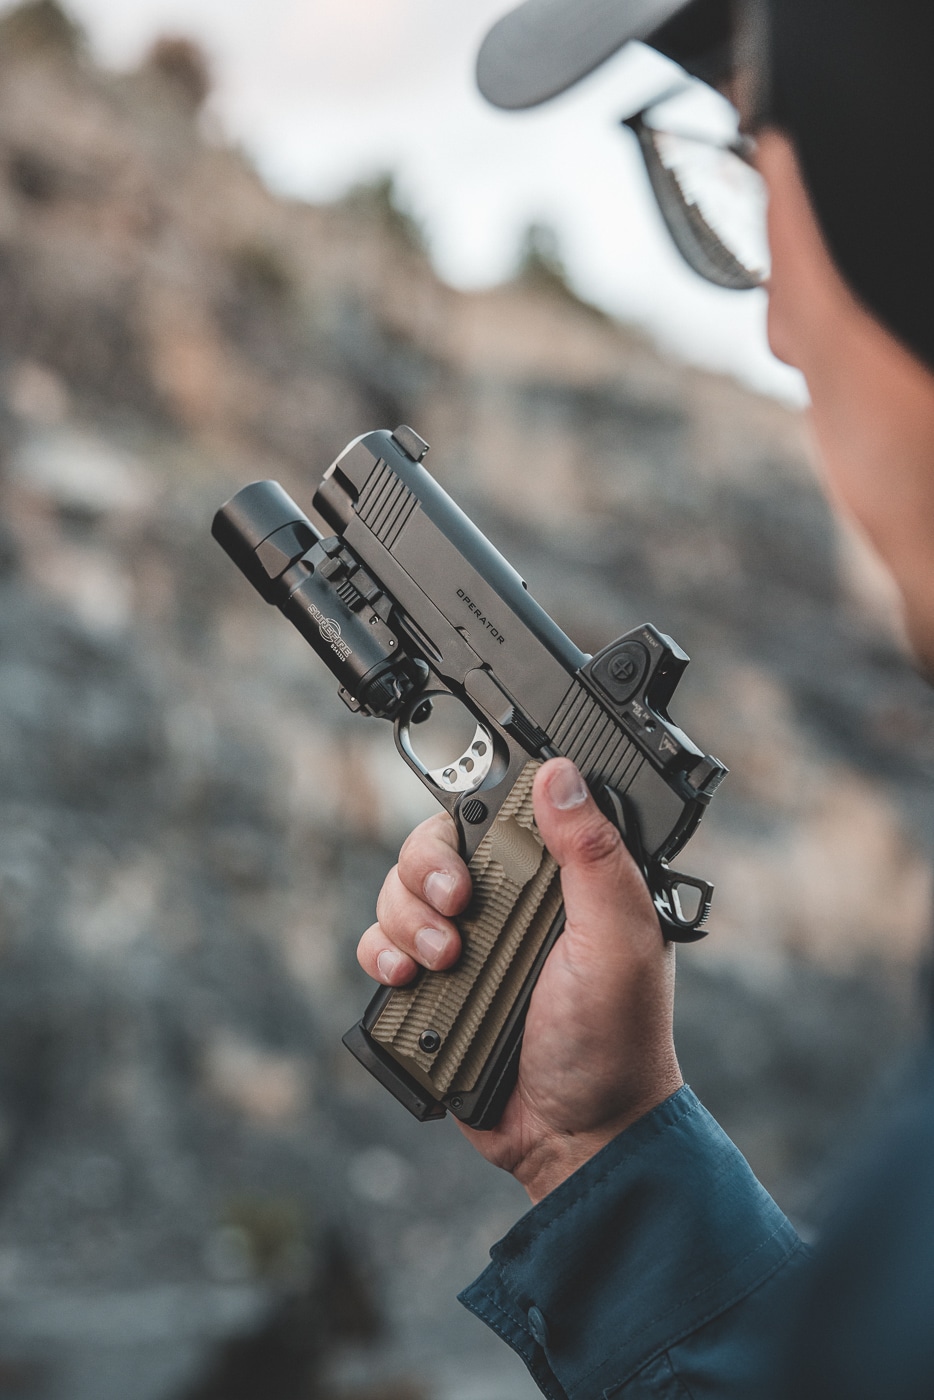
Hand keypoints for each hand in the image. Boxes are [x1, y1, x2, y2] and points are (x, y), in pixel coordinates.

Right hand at [357, 758, 681, 1202]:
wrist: (577, 1137)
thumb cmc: (616, 1040)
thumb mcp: (620, 939)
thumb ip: (592, 855)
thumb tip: (561, 774)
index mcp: (556, 880)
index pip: (495, 815)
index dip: (472, 820)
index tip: (475, 856)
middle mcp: (506, 903)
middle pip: (433, 848)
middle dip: (429, 872)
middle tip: (456, 908)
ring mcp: (465, 945)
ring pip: (399, 893)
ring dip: (407, 920)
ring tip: (444, 960)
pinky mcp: (431, 988)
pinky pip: (378, 947)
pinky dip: (380, 954)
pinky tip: (406, 977)